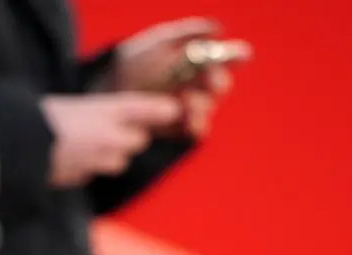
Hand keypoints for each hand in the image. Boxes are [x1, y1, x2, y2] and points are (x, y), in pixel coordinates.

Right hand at [41, 92, 182, 187]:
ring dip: (109, 156)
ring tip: (85, 147)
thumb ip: (95, 114)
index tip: (172, 110)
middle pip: (138, 140)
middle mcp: (110, 136)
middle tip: (110, 131)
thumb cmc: (39, 118)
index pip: (146, 109)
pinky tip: (68, 160)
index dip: (161, 110)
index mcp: (106, 110)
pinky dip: (86, 169)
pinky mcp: (85, 178)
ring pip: (119, 160)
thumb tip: (110, 123)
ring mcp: (99, 160)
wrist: (15, 145)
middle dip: (129, 138)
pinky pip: (93, 173)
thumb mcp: (72, 105)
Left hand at [107, 18, 238, 138]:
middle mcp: (199, 83)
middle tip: (212, 82)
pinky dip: (196, 125)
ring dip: (202, 104)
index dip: (236, 56)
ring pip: (208, 107)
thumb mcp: (157, 42)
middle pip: (221, 84)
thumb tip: (218, 28)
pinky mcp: (181, 127)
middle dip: (218, 82)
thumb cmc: (134, 62)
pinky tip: (189, 121)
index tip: (240, 55)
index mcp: (198, 59)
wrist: (111, 91)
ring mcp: (191, 106)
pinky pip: (197, 129)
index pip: (226, 57)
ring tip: (187, 101)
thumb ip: (186, 32)